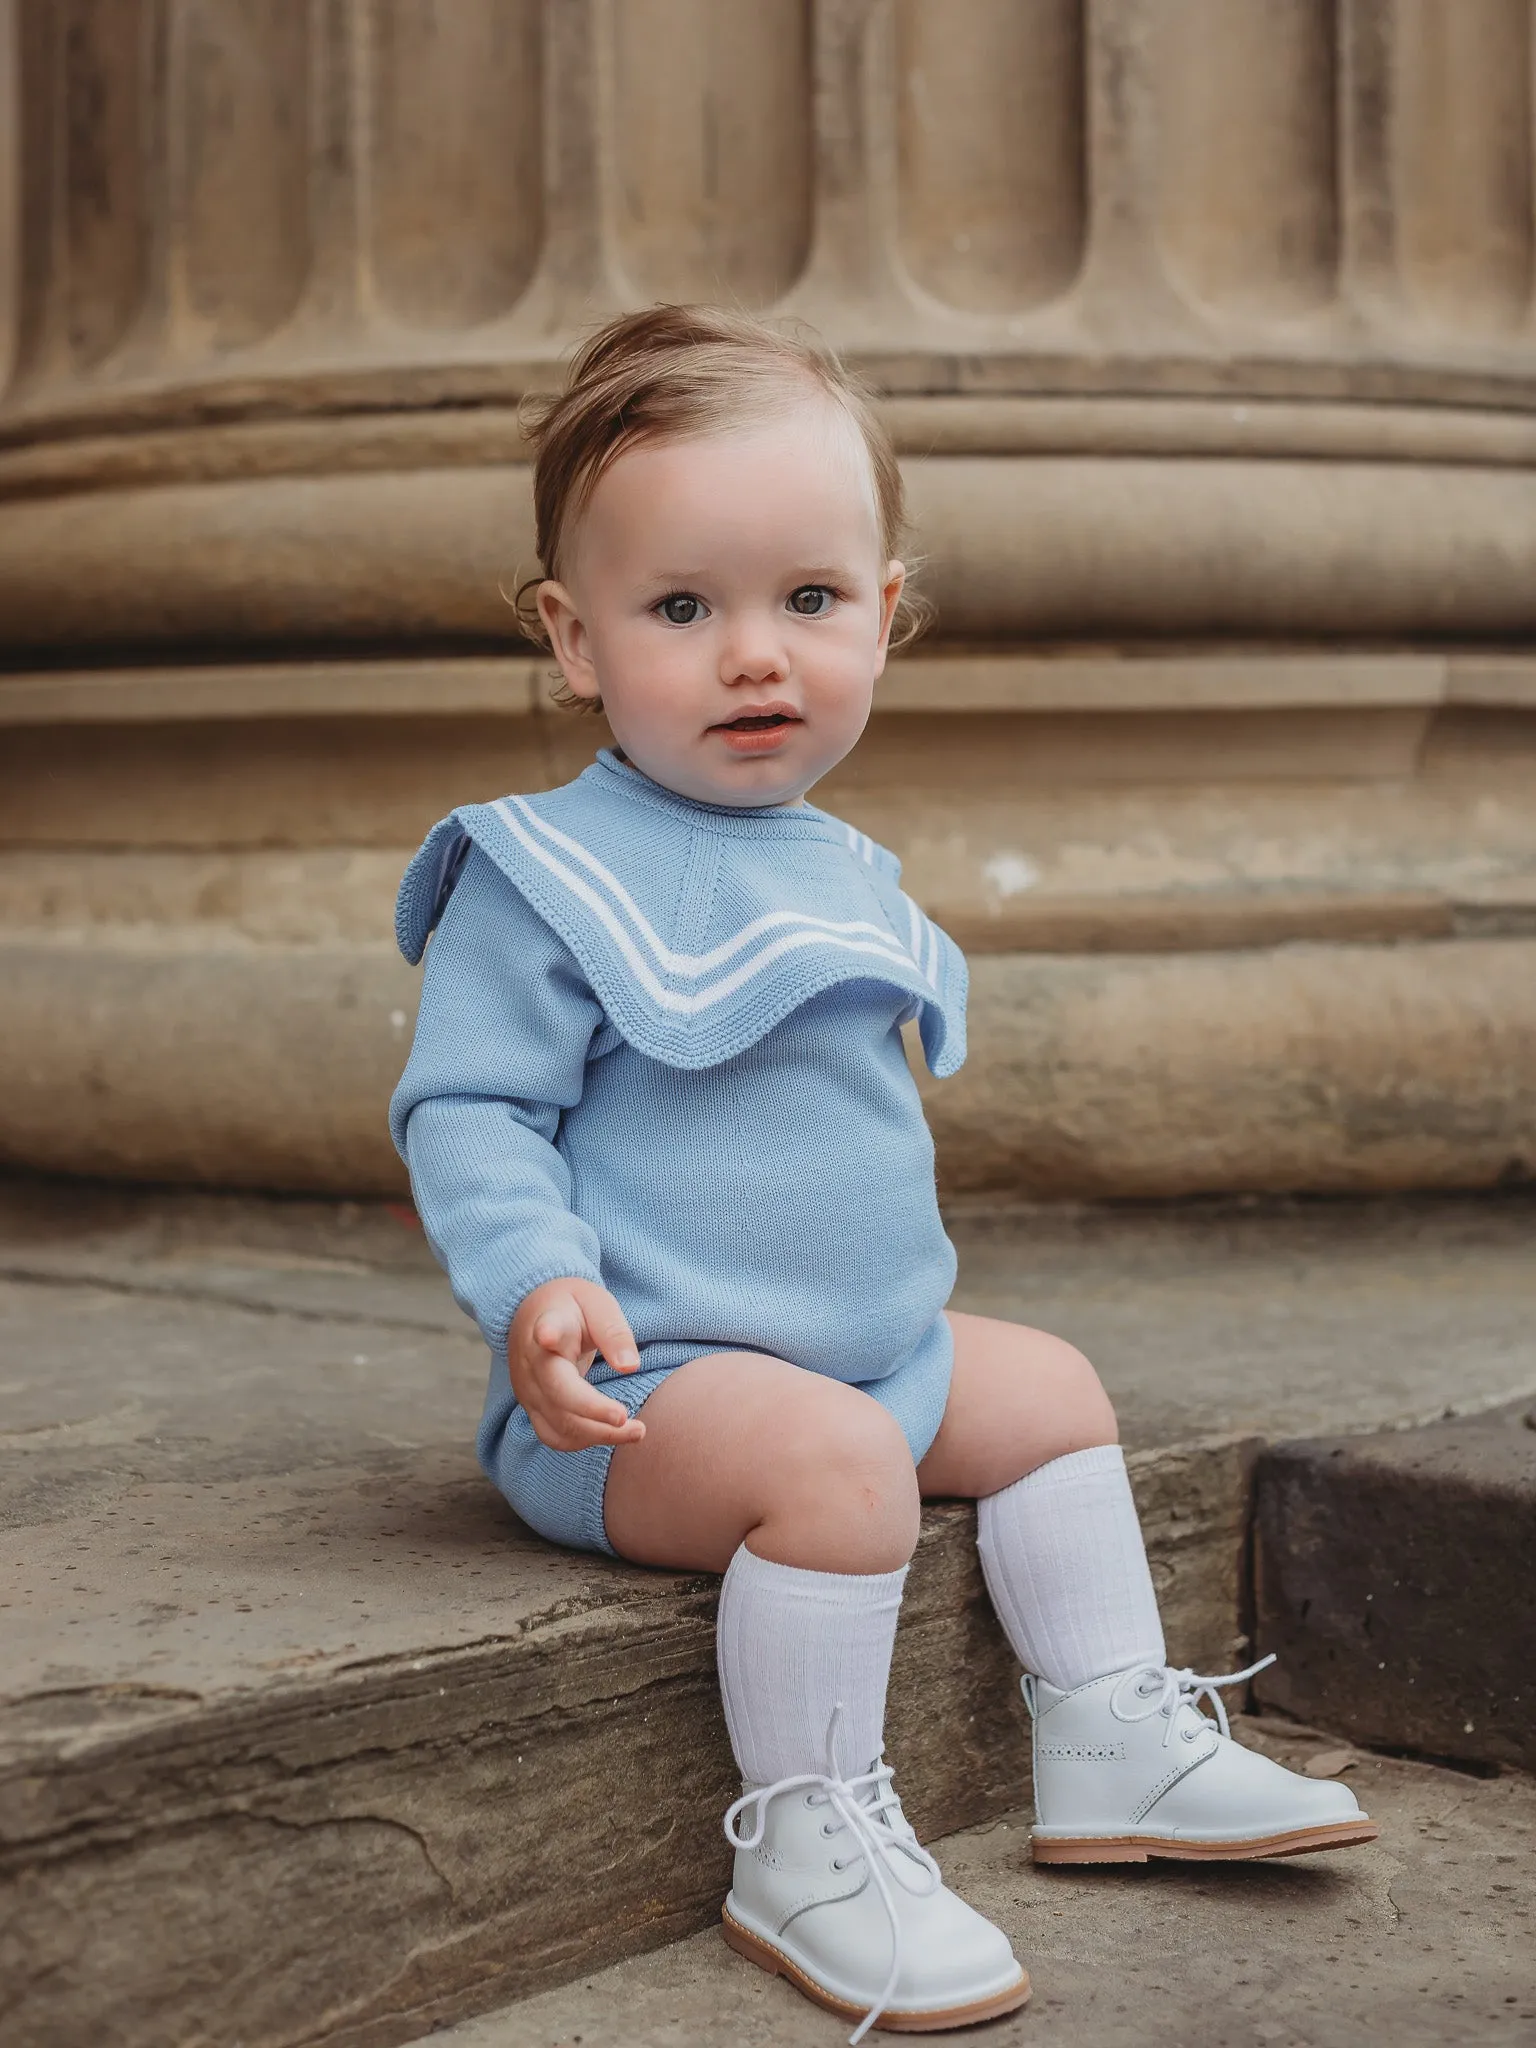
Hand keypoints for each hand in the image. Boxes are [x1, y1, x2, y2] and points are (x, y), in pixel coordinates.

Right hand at [508, 1277, 645, 1452]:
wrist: (534, 1314)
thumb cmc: (573, 1307)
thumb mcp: (597, 1304)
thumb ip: (613, 1332)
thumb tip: (630, 1366)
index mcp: (548, 1326)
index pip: (547, 1332)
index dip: (548, 1334)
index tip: (549, 1336)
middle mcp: (532, 1362)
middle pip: (558, 1393)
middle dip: (593, 1411)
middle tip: (628, 1419)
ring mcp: (528, 1389)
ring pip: (558, 1423)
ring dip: (598, 1434)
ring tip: (637, 1432)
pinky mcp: (533, 1408)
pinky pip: (554, 1435)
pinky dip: (584, 1441)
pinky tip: (613, 1434)